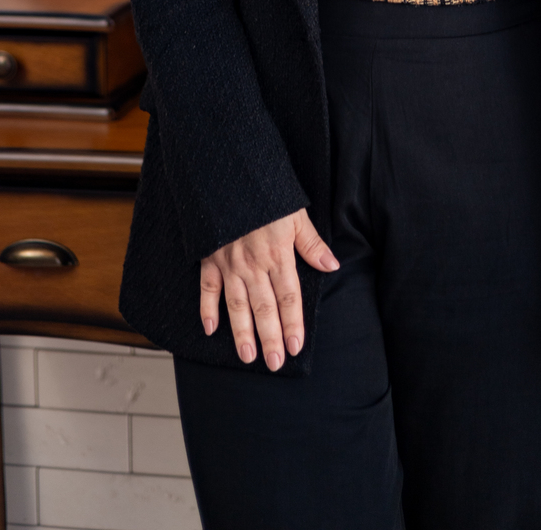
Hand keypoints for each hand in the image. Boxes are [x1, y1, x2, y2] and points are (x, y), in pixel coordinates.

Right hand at [200, 208, 338, 369]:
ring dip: (242, 332)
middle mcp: (254, 265)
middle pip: (264, 308)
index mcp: (278, 255)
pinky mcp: (209, 258)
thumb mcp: (295, 214)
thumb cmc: (266, 194)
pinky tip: (210, 329)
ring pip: (237, 305)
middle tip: (274, 363)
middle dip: (270, 337)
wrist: (229, 176)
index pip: (289, 297)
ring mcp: (229, 264)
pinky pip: (207, 288)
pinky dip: (207, 309)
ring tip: (248, 356)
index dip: (293, 324)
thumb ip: (312, 244)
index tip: (296, 347)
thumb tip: (332, 265)